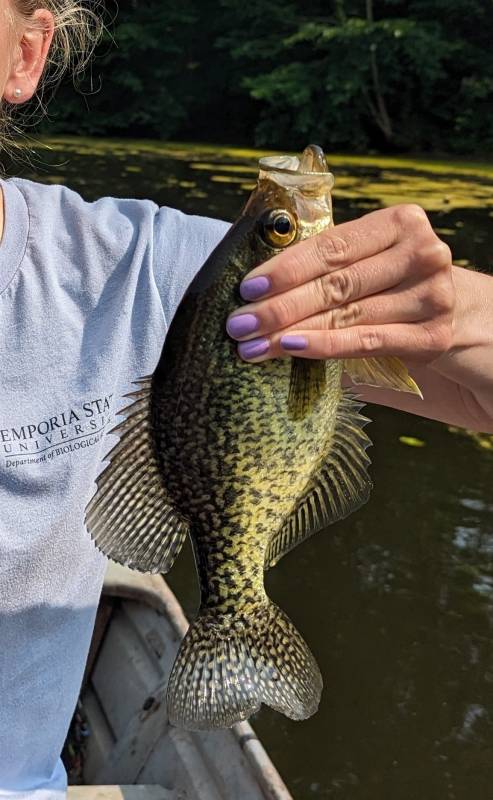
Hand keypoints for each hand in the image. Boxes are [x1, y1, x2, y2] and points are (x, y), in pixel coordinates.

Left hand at [226, 205, 454, 363]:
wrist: (458, 314)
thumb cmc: (393, 283)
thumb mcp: (370, 259)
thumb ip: (330, 261)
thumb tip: (256, 284)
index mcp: (401, 222)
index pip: (333, 245)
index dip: (286, 268)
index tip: (247, 288)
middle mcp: (423, 254)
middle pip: (336, 283)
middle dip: (279, 306)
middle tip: (238, 324)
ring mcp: (432, 296)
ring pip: (346, 315)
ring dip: (290, 332)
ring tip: (251, 346)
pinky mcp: (432, 336)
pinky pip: (366, 342)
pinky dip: (324, 346)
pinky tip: (289, 349)